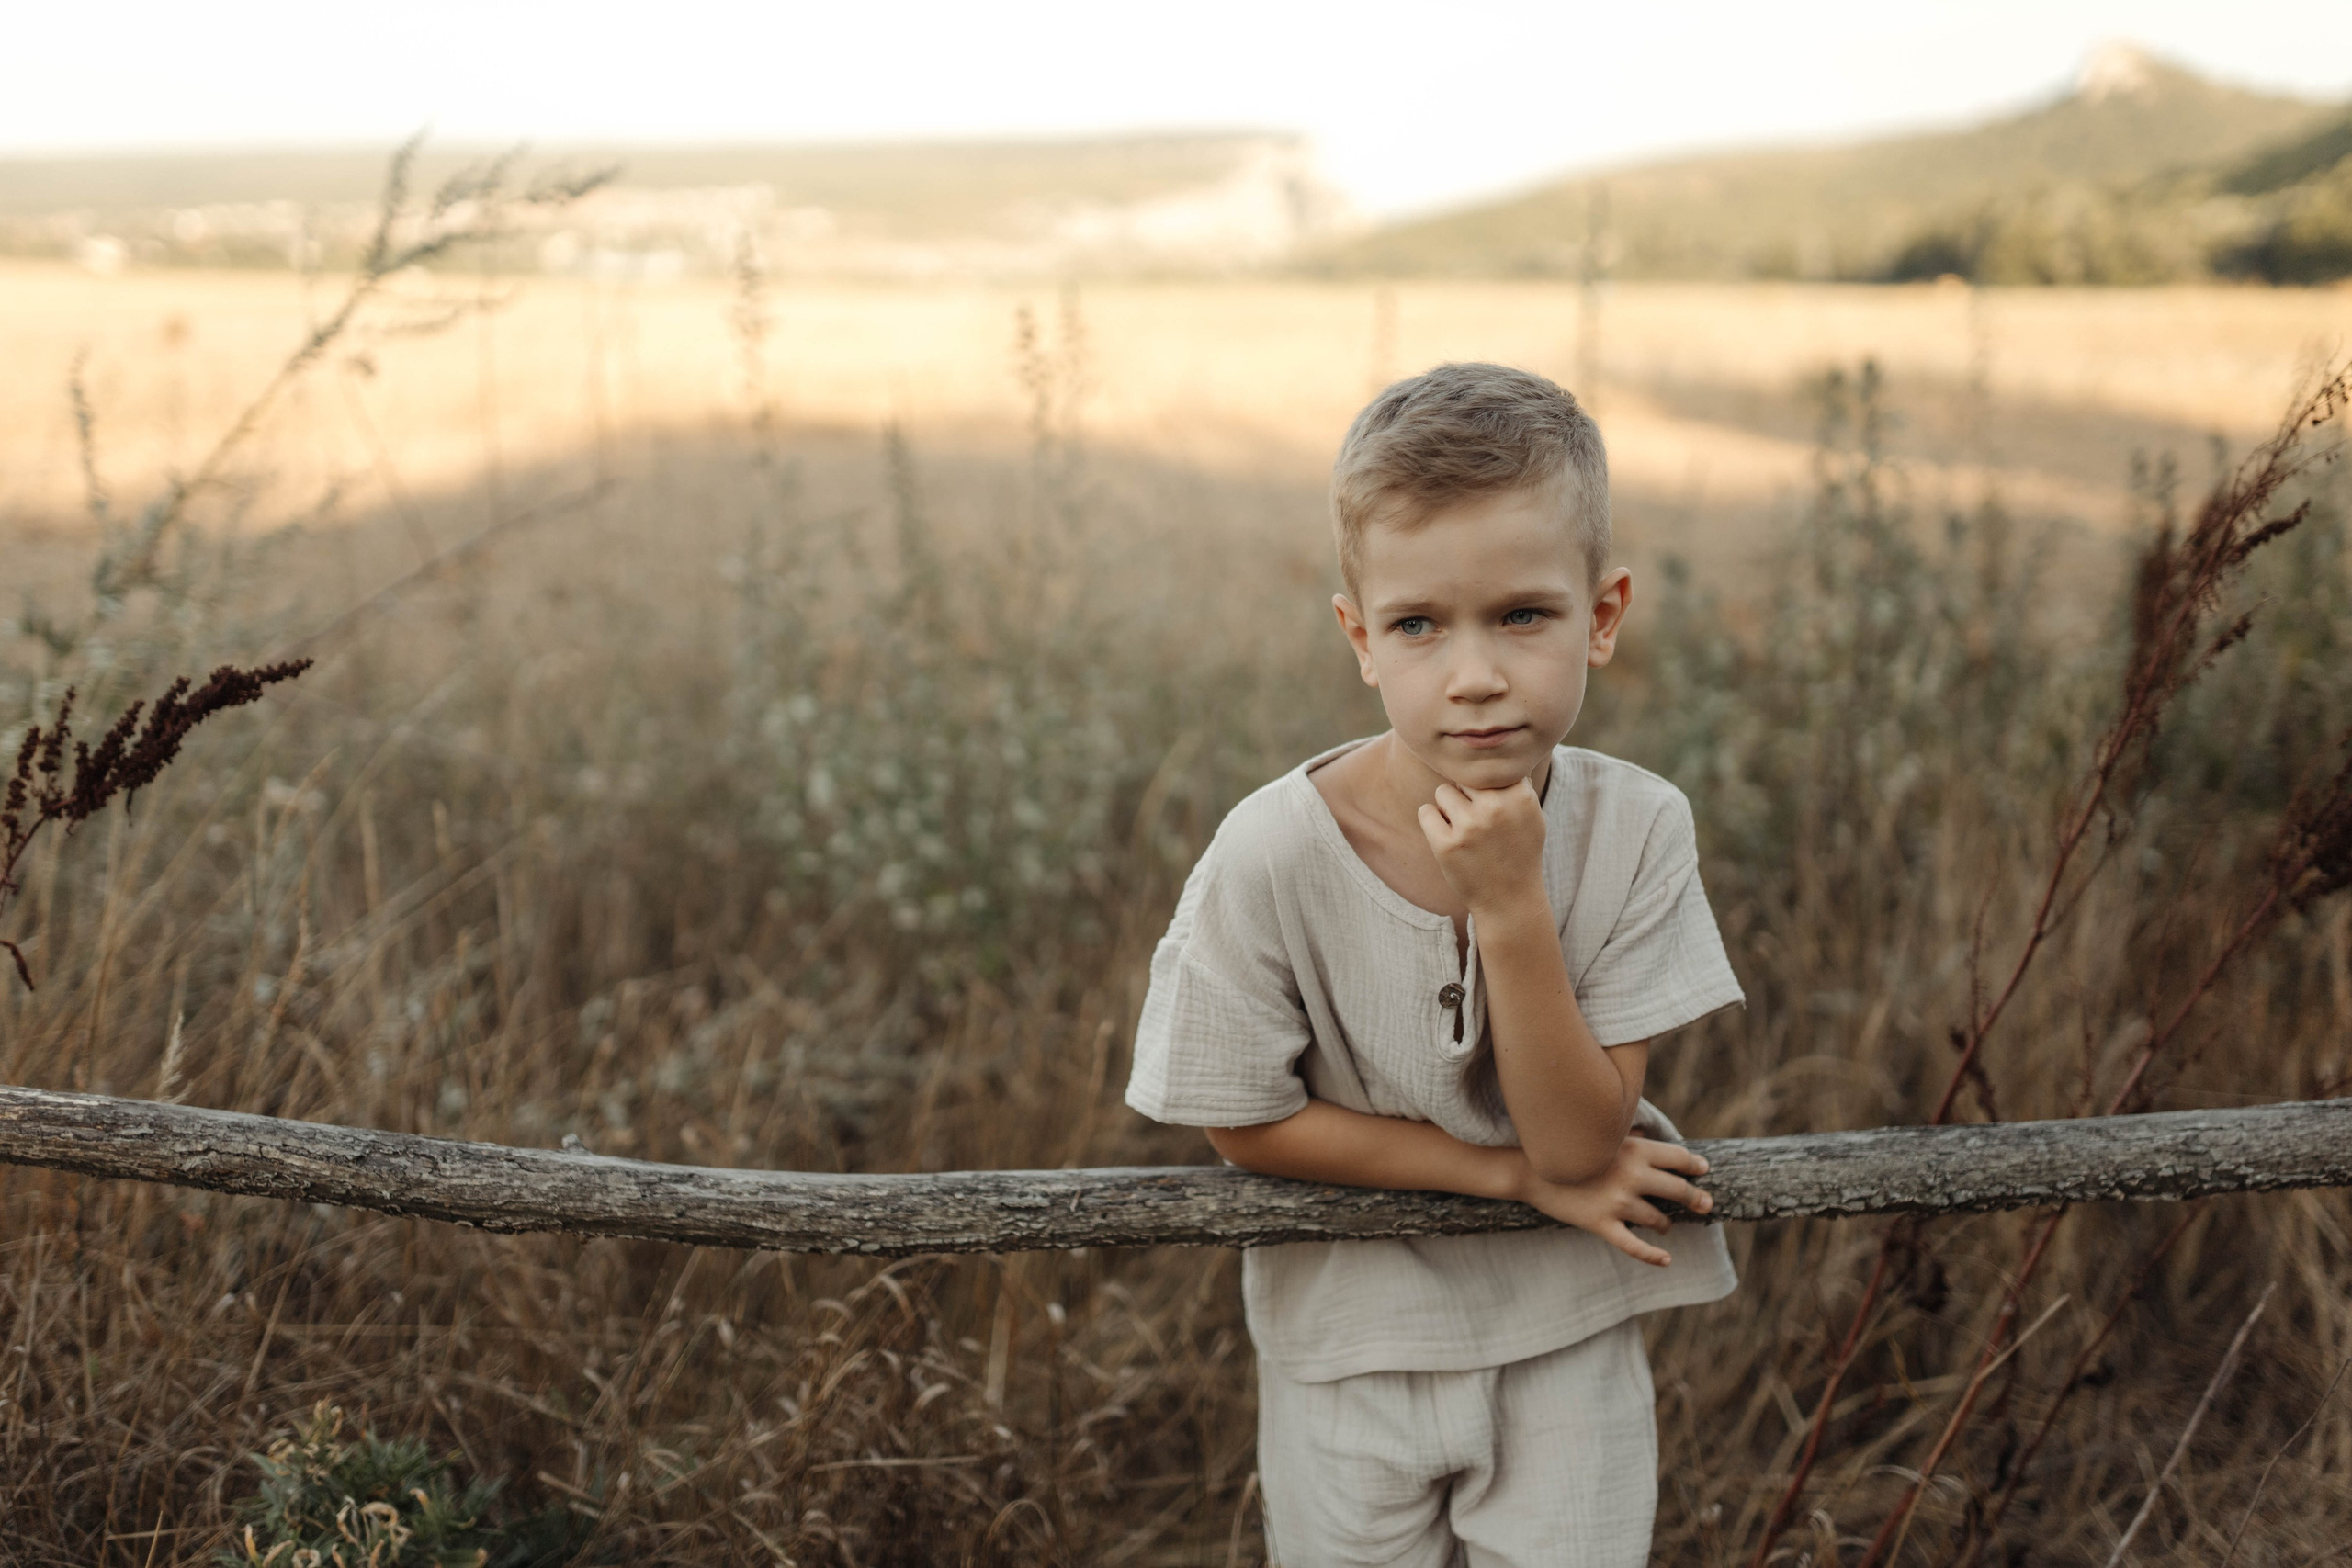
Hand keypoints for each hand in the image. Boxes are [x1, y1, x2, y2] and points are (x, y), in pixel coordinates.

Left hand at [1417, 778, 1547, 917]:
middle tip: (1476, 819)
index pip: (1487, 768)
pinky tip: (1447, 837)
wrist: (1510, 899)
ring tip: (1463, 829)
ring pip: (1442, 792)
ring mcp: (1469, 826)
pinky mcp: (1446, 845)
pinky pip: (1425, 812)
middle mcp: (1495, 807)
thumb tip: (1496, 753)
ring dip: (1447, 807)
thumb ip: (1517, 784)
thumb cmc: (1520, 852)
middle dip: (1465, 794)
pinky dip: (1432, 822)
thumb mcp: (1533, 814)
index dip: (1485, 784)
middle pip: (1463, 777)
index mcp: (1520, 796)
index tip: (1489, 802)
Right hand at [1510, 1136, 1713, 1267]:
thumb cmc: (1567, 1150)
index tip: (1702, 1170)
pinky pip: (1634, 1246)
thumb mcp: (1601, 1138)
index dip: (1694, 1165)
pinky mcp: (1602, 1224)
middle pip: (1677, 1190)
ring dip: (1666, 1224)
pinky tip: (1666, 1260)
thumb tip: (1650, 1138)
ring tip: (1665, 1226)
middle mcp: (1631, 1176)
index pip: (1677, 1157)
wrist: (1530, 1170)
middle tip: (1705, 1204)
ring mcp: (1618, 1202)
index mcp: (1633, 1150)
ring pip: (1658, 1220)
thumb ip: (1629, 1140)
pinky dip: (1653, 1256)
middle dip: (1696, 1198)